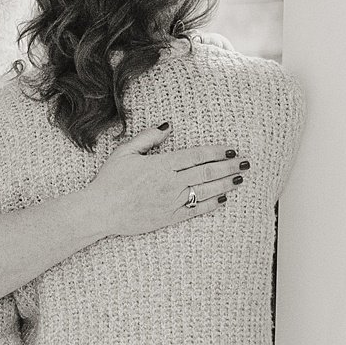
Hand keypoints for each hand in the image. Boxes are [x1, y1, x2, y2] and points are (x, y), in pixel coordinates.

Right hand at [78, 125, 248, 240]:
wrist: (100, 211)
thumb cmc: (109, 181)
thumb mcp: (125, 152)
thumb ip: (148, 138)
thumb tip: (168, 127)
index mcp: (161, 165)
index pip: (196, 156)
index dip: (216, 152)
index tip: (230, 149)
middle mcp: (170, 183)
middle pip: (206, 173)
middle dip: (228, 166)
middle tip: (245, 162)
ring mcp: (171, 202)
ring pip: (205, 191)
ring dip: (225, 184)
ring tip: (239, 178)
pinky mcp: (169, 217)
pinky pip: (195, 210)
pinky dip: (211, 204)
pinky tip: (222, 199)